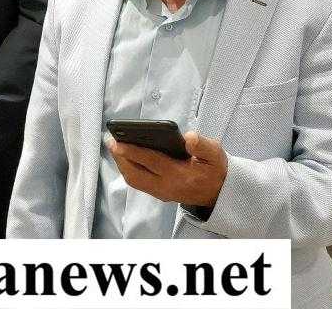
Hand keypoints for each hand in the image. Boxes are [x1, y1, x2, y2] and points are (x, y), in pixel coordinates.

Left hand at [108, 131, 227, 207]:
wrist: (219, 193)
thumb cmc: (215, 170)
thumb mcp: (216, 155)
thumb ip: (203, 146)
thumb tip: (188, 137)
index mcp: (180, 175)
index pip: (152, 162)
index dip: (133, 151)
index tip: (118, 142)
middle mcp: (167, 186)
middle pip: (136, 175)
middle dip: (121, 158)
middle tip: (111, 141)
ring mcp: (162, 192)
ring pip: (135, 181)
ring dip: (122, 165)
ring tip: (115, 147)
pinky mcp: (160, 194)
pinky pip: (139, 183)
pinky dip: (129, 170)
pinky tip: (125, 157)